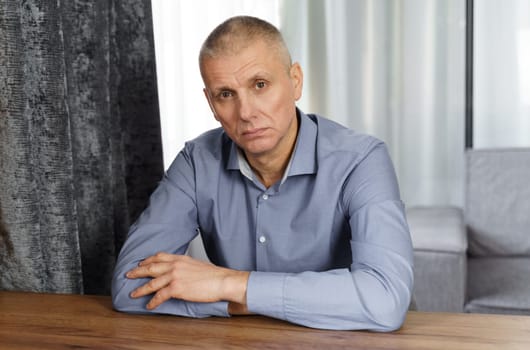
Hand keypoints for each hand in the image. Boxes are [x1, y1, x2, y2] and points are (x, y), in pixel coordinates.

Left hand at [126, 252, 248, 309]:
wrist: (222, 281)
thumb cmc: (213, 275)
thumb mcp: (196, 265)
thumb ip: (185, 266)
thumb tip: (180, 272)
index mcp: (180, 259)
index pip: (159, 256)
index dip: (148, 260)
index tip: (141, 263)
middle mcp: (175, 265)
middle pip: (151, 267)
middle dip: (137, 272)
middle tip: (128, 275)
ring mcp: (175, 276)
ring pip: (152, 282)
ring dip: (140, 289)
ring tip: (133, 294)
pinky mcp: (177, 288)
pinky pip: (160, 296)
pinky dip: (152, 301)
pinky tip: (149, 305)